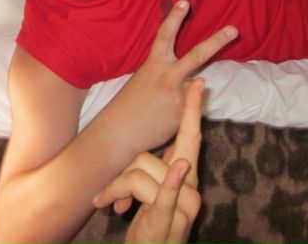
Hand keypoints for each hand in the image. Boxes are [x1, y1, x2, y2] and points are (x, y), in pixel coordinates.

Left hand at [93, 79, 205, 243]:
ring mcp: (184, 205)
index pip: (191, 137)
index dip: (192, 110)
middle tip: (110, 194)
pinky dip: (165, 186)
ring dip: (115, 191)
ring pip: (139, 171)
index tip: (198, 83)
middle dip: (123, 173)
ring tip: (108, 210)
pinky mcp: (172, 219)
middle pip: (148, 155)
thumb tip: (155, 146)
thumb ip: (156, 169)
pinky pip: (164, 194)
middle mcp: (190, 189)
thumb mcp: (152, 193)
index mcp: (186, 178)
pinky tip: (175, 174)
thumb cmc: (151, 224)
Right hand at [111, 0, 236, 150]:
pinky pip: (194, 105)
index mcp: (153, 64)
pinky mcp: (183, 113)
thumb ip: (163, 72)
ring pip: (200, 81)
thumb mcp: (143, 79)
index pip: (165, 35)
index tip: (185, 2)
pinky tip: (170, 114)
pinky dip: (188, 107)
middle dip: (216, 41)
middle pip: (197, 55)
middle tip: (234, 30)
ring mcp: (178, 95)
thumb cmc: (129, 105)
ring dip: (201, 81)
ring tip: (200, 84)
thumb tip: (184, 72)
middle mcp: (167, 76)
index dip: (174, 17)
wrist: (121, 131)